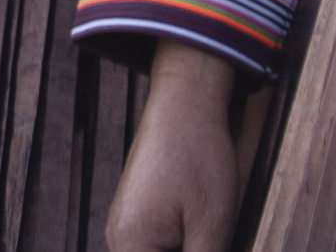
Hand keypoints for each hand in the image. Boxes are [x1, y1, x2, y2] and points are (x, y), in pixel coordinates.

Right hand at [103, 41, 246, 251]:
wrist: (186, 98)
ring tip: (212, 229)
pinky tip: (205, 233)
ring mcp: (129, 228)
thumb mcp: (212, 226)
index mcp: (131, 247)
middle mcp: (121, 241)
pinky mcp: (142, 217)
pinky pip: (160, 247)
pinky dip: (186, 246)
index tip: (209, 247)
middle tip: (215, 236)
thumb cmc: (199, 157)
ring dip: (193, 249)